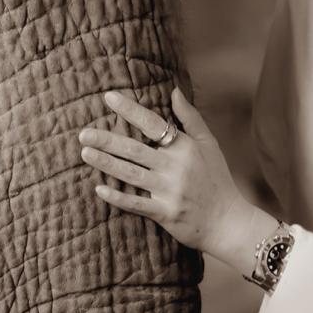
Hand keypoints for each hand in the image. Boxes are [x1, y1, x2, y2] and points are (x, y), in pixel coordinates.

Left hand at [80, 87, 274, 268]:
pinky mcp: (166, 213)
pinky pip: (137, 204)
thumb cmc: (217, 180)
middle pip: (134, 149)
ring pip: (131, 174)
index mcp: (185, 147)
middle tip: (83, 133)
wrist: (229, 222)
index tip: (108, 97)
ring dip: (106, 163)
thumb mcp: (209, 144)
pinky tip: (99, 189)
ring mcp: (170, 191)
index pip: (152, 123)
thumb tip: (174, 91)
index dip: (130, 109)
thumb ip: (190, 118)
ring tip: (85, 153)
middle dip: (107, 140)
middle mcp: (176, 167)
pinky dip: (118, 197)